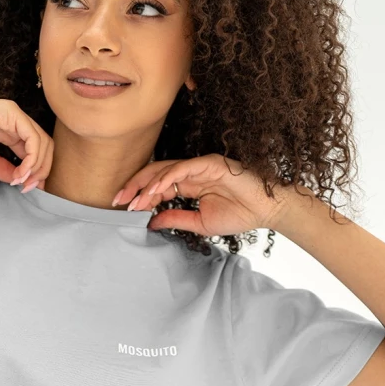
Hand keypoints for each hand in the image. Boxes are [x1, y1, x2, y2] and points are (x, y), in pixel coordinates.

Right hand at [0, 90, 52, 191]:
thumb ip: (1, 168)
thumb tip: (19, 181)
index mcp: (7, 128)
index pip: (33, 150)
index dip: (35, 172)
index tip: (26, 190)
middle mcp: (14, 120)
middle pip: (44, 147)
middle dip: (41, 171)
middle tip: (29, 189)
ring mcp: (14, 114)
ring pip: (43, 143)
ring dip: (37, 167)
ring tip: (22, 183)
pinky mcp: (10, 113)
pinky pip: (33, 139)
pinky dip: (31, 159)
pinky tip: (20, 172)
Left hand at [113, 153, 306, 236]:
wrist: (266, 211)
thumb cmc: (240, 215)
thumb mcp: (199, 223)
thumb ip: (176, 219)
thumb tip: (152, 222)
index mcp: (189, 185)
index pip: (158, 186)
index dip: (139, 195)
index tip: (124, 208)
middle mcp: (192, 172)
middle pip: (155, 173)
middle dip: (135, 186)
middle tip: (118, 200)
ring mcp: (200, 166)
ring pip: (165, 169)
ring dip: (147, 185)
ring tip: (134, 200)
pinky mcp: (210, 163)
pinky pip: (183, 168)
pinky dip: (166, 178)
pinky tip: (154, 191)